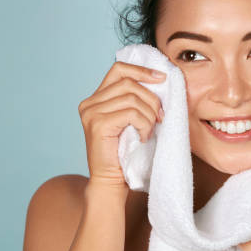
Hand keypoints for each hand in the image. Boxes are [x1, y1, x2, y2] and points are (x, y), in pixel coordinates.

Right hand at [78, 61, 164, 187]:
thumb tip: (159, 79)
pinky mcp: (98, 124)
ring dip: (149, 114)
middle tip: (161, 117)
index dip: (141, 70)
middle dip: (151, 98)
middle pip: (129, 83)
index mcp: (96, 99)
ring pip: (132, 98)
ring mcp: (91, 113)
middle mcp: (89, 103)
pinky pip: (132, 113)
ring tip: (150, 130)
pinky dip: (144, 124)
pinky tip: (143, 137)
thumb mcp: (129, 120)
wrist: (110, 181)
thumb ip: (134, 100)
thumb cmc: (124, 153)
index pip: (118, 69)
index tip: (161, 78)